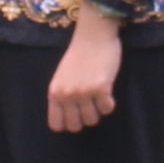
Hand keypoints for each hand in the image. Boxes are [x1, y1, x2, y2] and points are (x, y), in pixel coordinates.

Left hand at [45, 3, 124, 131]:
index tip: (76, 115)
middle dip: (84, 119)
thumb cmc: (78, 55)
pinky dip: (109, 103)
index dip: (67, 123)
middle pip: (75, 126)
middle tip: (90, 106)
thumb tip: (68, 118)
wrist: (93, 36)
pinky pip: (107, 110)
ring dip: (98, 111)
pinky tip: (108, 92)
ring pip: (92, 120)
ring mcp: (83, 92)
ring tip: (99, 97)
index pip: (56, 124)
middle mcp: (66, 95)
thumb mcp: (62, 77)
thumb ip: (62, 95)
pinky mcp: (101, 88)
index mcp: (54, 92)